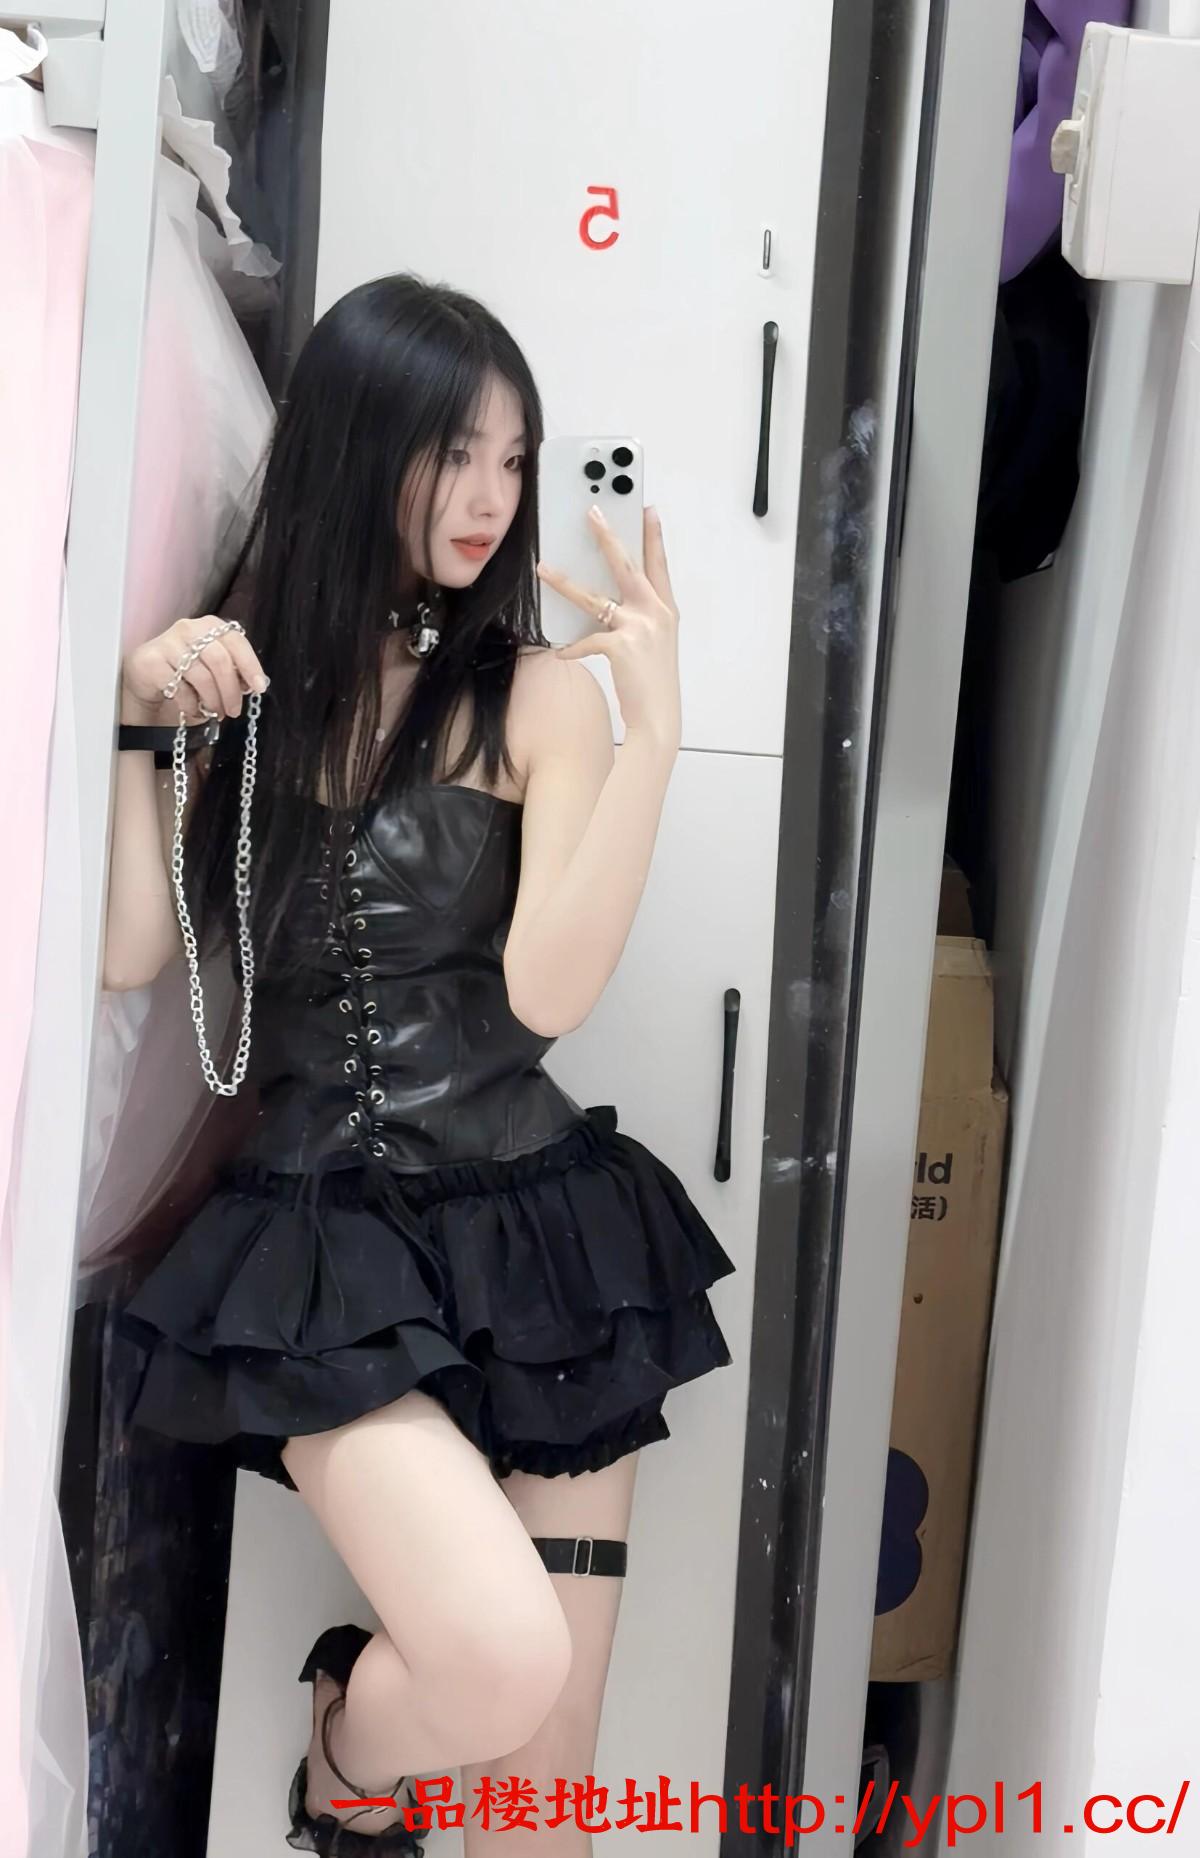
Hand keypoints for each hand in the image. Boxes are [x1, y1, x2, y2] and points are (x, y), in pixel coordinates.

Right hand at [121, 615, 268, 725]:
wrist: (146, 681)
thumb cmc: (187, 676)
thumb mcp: (214, 672)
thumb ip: (234, 672)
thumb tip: (253, 683)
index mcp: (209, 626)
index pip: (236, 641)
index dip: (250, 665)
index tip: (259, 688)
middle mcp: (188, 628)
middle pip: (220, 660)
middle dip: (231, 691)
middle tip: (233, 711)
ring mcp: (167, 643)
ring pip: (202, 676)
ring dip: (212, 701)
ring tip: (214, 713)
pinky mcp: (150, 661)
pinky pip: (179, 688)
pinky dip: (191, 705)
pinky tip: (192, 710)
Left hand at [536, 505, 680, 747]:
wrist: (659, 717)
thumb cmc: (654, 682)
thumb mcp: (656, 644)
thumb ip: (641, 619)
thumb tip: (611, 605)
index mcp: (666, 610)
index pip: (659, 565)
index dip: (654, 537)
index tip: (648, 510)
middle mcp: (655, 613)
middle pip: (627, 566)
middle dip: (608, 537)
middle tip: (593, 513)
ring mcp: (639, 628)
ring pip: (594, 598)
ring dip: (565, 583)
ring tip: (543, 569)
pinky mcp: (620, 646)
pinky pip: (586, 640)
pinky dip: (572, 649)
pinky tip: (561, 654)